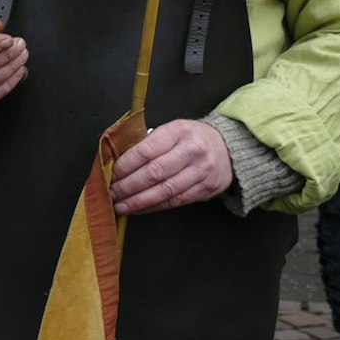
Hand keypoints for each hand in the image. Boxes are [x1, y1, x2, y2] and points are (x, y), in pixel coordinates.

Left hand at [109, 118, 231, 214]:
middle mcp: (192, 151)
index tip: (110, 174)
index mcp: (178, 131)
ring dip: (138, 201)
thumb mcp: (172, 130)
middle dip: (128, 186)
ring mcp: (202, 172)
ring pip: (164, 191)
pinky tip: (139, 208)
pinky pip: (175, 201)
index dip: (125, 165)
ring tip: (120, 205)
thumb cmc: (190, 138)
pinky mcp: (206, 189)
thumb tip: (116, 162)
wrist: (229, 146)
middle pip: (154, 173)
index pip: (146, 150)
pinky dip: (154, 207)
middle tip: (110, 193)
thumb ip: (148, 143)